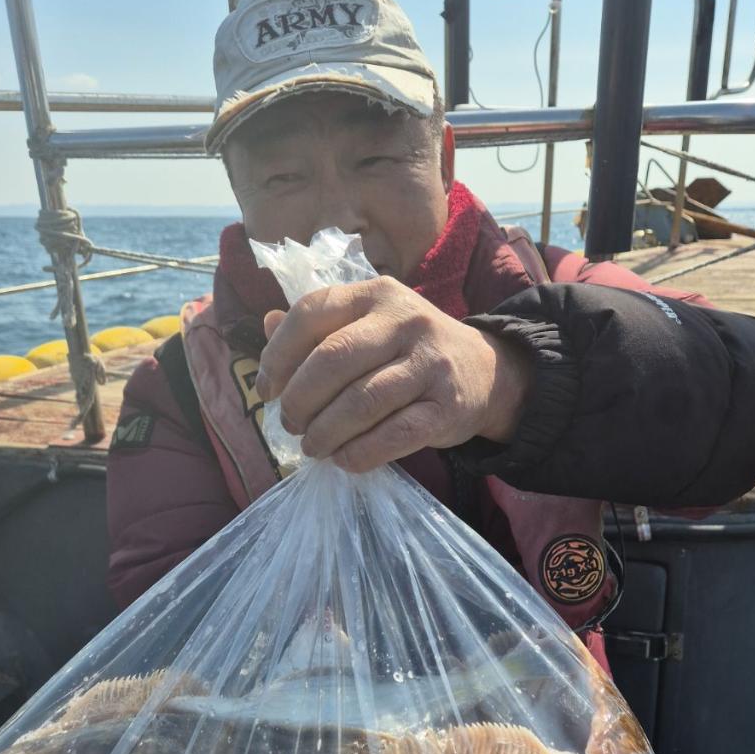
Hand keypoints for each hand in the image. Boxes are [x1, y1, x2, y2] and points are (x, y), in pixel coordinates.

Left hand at [254, 276, 531, 472]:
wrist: (488, 372)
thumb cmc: (411, 351)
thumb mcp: (370, 325)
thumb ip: (320, 326)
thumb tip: (267, 323)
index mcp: (376, 294)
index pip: (311, 313)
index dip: (277, 356)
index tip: (267, 391)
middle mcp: (405, 320)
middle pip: (332, 361)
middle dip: (299, 401)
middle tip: (291, 425)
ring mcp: (430, 363)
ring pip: (361, 402)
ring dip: (325, 433)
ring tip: (313, 447)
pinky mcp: (447, 407)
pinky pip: (393, 436)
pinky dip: (359, 453)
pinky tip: (344, 459)